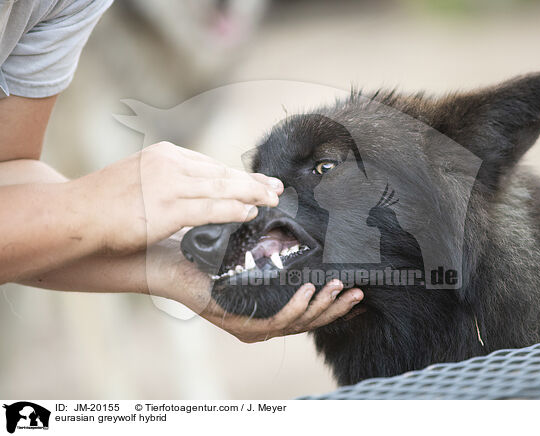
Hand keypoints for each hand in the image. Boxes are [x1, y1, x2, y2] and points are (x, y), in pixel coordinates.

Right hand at [71, 141, 282, 253]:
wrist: (72, 215)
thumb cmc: (103, 203)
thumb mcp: (139, 180)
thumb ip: (167, 182)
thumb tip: (195, 193)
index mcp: (164, 154)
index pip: (211, 164)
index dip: (237, 175)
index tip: (256, 181)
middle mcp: (170, 163)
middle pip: (222, 172)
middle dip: (253, 181)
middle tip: (276, 188)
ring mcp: (168, 185)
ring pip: (222, 188)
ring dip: (251, 194)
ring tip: (271, 200)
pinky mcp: (166, 209)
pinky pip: (209, 208)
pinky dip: (233, 209)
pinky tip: (250, 212)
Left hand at [148, 238, 363, 342]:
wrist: (170, 262)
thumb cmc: (207, 256)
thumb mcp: (247, 254)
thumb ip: (272, 254)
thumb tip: (299, 235)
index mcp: (264, 310)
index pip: (306, 314)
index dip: (332, 307)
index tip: (353, 293)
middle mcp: (259, 324)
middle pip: (306, 323)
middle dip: (335, 309)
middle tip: (357, 294)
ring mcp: (248, 326)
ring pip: (294, 325)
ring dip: (320, 308)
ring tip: (336, 289)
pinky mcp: (237, 323)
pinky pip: (273, 321)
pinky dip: (294, 307)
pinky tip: (307, 290)